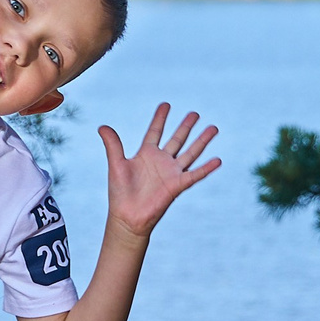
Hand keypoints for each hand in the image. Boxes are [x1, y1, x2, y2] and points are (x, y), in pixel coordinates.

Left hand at [101, 103, 219, 242]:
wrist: (127, 217)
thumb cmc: (120, 192)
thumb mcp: (116, 164)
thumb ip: (113, 145)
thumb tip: (102, 126)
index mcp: (146, 154)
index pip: (154, 132)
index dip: (160, 119)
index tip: (166, 104)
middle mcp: (161, 161)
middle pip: (176, 139)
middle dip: (185, 126)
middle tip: (195, 113)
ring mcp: (171, 173)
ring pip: (190, 153)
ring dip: (201, 141)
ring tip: (213, 128)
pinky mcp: (177, 186)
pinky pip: (194, 175)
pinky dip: (206, 168)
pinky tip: (217, 160)